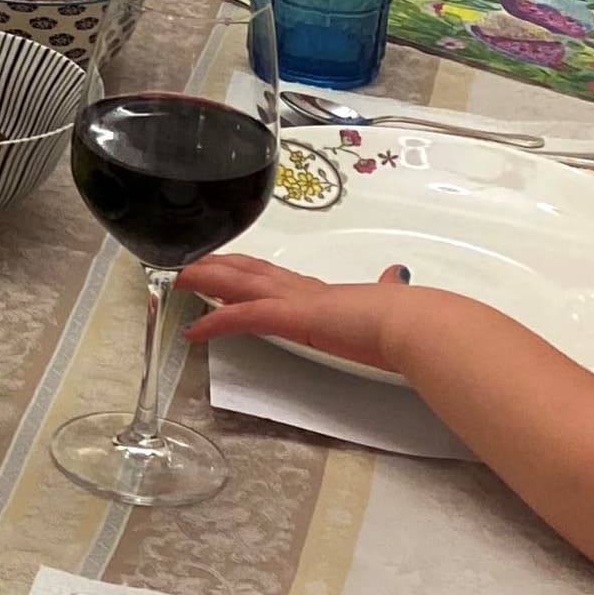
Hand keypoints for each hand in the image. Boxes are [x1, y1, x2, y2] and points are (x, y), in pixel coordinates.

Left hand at [179, 253, 433, 373]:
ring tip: (179, 280)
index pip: (278, 278)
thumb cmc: (409, 319)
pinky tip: (193, 329)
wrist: (415, 324)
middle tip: (190, 264)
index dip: (252, 272)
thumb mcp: (391, 303)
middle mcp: (305, 291)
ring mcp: (297, 301)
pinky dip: (215, 321)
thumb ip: (387, 290)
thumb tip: (395, 276)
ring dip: (206, 280)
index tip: (233, 270)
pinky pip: (243, 317)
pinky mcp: (292, 317)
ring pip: (239, 284)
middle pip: (252, 272)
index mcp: (325, 293)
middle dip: (219, 267)